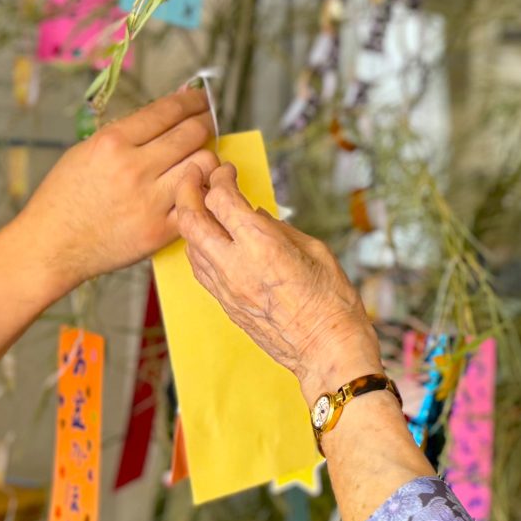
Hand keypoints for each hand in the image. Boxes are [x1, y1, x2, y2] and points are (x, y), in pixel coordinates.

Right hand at [13, 88, 217, 291]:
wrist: (50, 246)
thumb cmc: (63, 198)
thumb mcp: (85, 151)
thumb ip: (126, 133)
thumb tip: (167, 110)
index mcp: (112, 143)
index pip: (168, 110)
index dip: (192, 100)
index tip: (201, 99)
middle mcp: (134, 168)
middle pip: (193, 133)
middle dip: (205, 122)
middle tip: (207, 123)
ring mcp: (150, 201)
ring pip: (204, 164)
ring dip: (208, 157)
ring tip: (200, 158)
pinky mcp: (160, 230)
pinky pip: (199, 201)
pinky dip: (203, 191)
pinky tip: (198, 187)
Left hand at [174, 164, 378, 396]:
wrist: (327, 350)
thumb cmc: (332, 302)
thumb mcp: (315, 251)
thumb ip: (280, 230)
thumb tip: (257, 215)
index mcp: (261, 244)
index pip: (221, 199)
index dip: (220, 177)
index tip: (226, 170)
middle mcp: (236, 265)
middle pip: (191, 218)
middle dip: (187, 189)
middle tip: (193, 174)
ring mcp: (226, 288)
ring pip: (189, 245)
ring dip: (189, 219)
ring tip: (197, 203)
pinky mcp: (226, 305)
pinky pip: (200, 269)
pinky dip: (198, 246)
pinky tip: (208, 238)